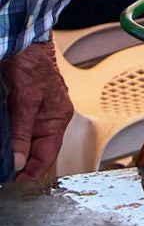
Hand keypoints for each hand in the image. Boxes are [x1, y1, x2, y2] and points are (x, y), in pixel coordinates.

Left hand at [2, 41, 72, 180]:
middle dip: (19, 164)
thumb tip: (19, 161)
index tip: (13, 184)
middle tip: (4, 173)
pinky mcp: (20, 107)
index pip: (46, 158)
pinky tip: (3, 145)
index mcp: (56, 120)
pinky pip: (16, 130)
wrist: (21, 41)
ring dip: (12, 152)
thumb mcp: (25, 102)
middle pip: (34, 152)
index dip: (31, 173)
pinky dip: (9, 139)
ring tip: (3, 161)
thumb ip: (23, 133)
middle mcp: (46, 119)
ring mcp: (34, 113)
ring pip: (22, 142)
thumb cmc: (31, 64)